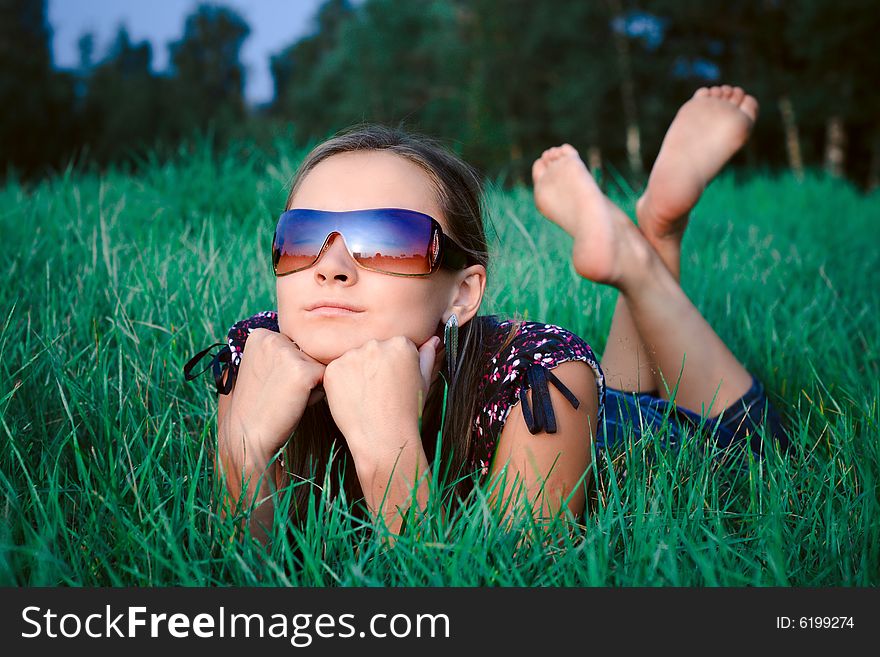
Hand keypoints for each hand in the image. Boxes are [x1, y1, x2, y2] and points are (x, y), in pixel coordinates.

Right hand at [223, 328, 326, 465]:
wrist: (246, 436)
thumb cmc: (256, 406)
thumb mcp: (260, 368)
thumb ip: (279, 351)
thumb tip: (307, 342)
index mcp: (260, 335)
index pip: (296, 343)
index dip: (290, 366)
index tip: (271, 383)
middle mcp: (273, 337)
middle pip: (309, 351)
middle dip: (303, 372)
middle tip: (280, 392)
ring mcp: (288, 353)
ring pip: (319, 364)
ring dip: (312, 383)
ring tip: (288, 398)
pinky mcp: (303, 371)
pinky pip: (326, 378)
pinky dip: (317, 394)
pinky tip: (297, 403)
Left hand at [322, 335, 439, 464]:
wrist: (384, 437)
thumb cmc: (407, 411)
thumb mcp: (424, 381)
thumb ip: (427, 356)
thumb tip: (433, 339)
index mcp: (401, 343)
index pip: (394, 345)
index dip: (394, 366)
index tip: (394, 382)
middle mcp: (376, 344)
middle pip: (372, 349)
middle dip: (374, 366)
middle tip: (380, 391)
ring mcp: (352, 356)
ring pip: (353, 358)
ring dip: (357, 372)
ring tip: (367, 396)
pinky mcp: (334, 369)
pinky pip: (337, 370)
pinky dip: (341, 383)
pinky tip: (354, 398)